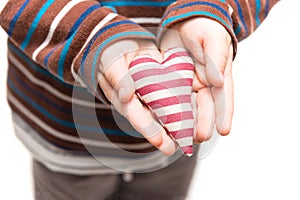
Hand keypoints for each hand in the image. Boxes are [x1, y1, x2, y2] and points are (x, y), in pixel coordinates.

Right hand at [98, 39, 177, 154]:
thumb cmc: (112, 53)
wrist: (120, 43)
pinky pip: (168, 97)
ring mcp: (146, 94)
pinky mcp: (157, 85)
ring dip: (172, 126)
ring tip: (186, 140)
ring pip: (160, 113)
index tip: (161, 143)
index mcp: (122, 97)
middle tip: (174, 149)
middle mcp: (135, 100)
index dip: (149, 130)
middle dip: (162, 135)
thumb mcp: (111, 62)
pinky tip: (191, 116)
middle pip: (149, 120)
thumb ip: (118, 79)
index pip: (136, 116)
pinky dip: (179, 107)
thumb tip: (126, 96)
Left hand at [160, 17, 233, 142]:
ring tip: (184, 136)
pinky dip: (171, 109)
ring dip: (188, 121)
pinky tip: (167, 119)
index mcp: (219, 74)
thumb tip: (218, 83)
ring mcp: (189, 82)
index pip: (224, 97)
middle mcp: (205, 82)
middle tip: (199, 138)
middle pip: (206, 106)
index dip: (224, 115)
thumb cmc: (204, 26)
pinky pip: (172, 96)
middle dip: (204, 123)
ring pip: (189, 105)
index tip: (224, 131)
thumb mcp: (213, 38)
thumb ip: (217, 59)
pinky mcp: (173, 80)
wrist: (184, 19)